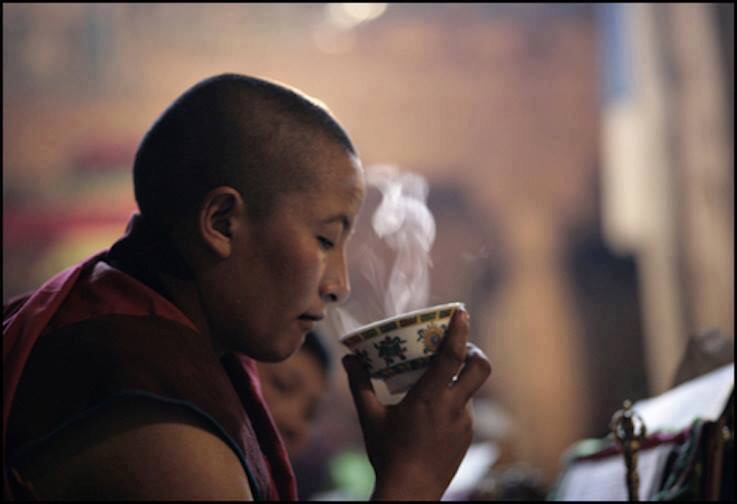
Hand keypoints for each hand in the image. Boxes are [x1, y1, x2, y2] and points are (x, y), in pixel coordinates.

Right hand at [342, 308, 491, 499]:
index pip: (453, 356)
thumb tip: (349, 359)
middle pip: (480, 369)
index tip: (461, 311)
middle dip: (475, 351)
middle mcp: (454, 407)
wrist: (411, 492)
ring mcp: (465, 424)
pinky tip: (434, 412)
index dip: (460, 330)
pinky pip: (465, 410)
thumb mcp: (370, 418)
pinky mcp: (467, 437)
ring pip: (471, 390)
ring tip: (436, 381)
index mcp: (431, 397)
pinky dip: (454, 402)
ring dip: (460, 379)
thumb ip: (360, 385)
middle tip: (458, 347)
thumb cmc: (388, 454)